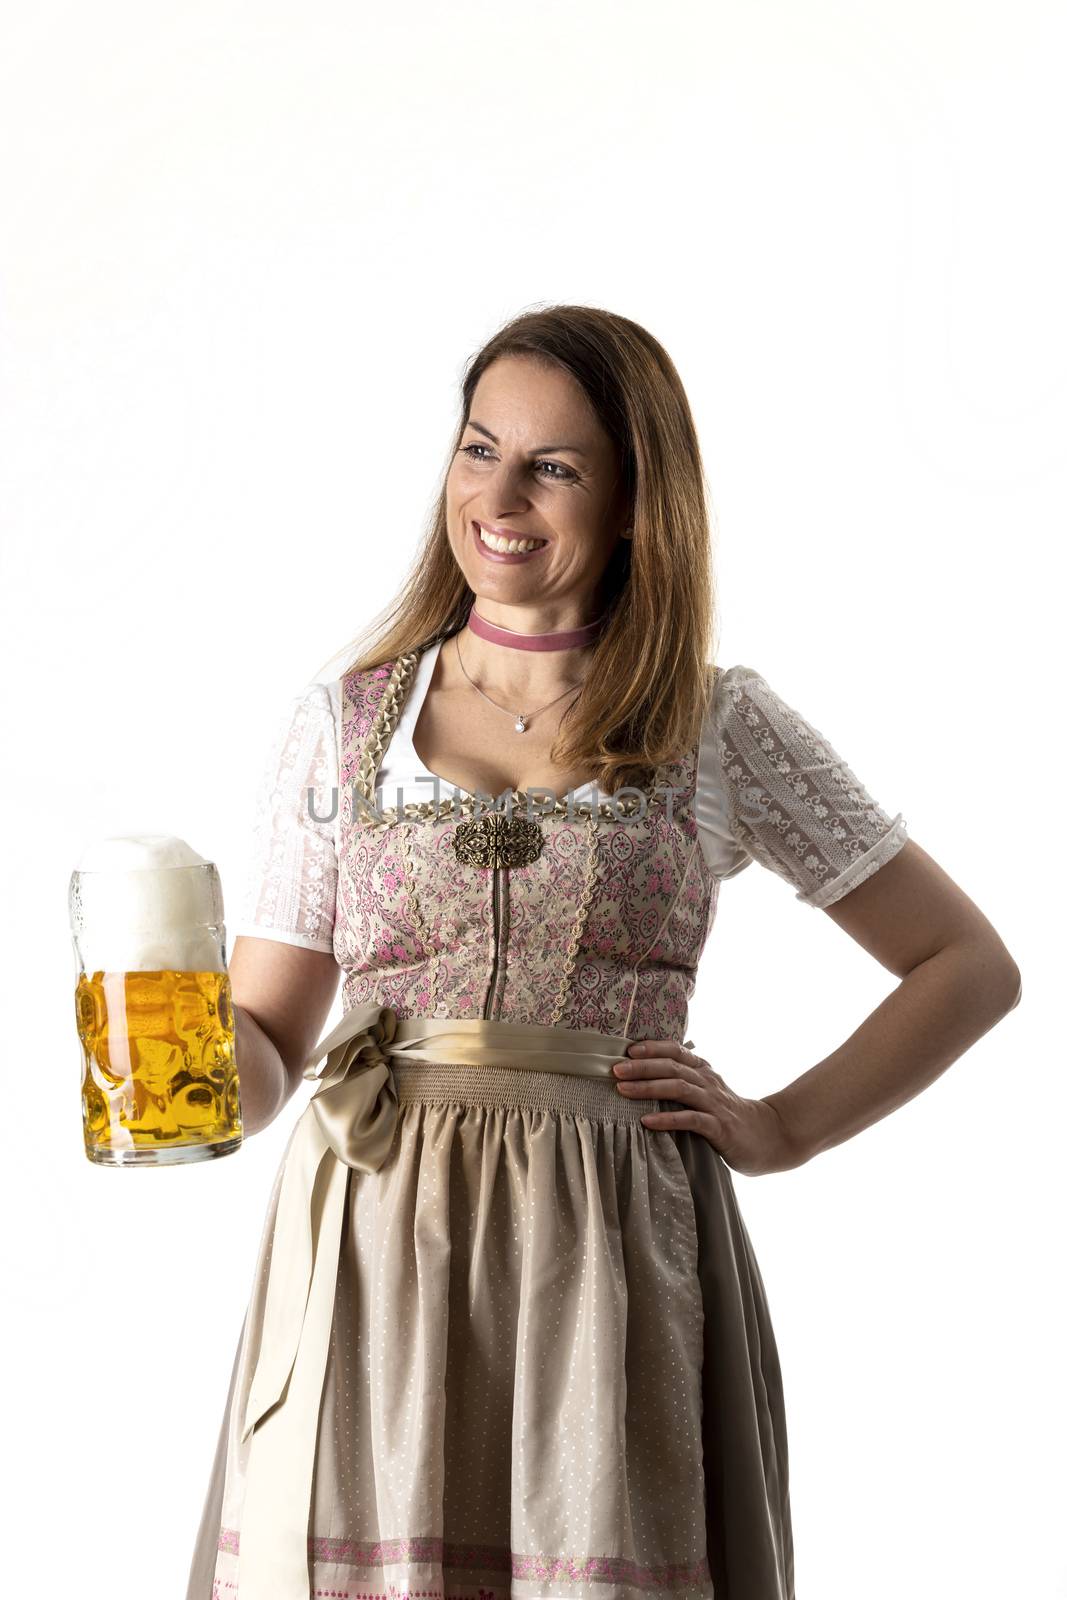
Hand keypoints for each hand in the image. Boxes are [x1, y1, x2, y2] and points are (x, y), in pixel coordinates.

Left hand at [612, 1039, 803, 1175]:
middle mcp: (708, 1082)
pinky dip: (667, 1119)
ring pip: (679, 1088)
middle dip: (641, 1066)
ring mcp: (715, 1104)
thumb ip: (684, 1081)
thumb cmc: (730, 1115)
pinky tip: (647, 1122)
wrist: (770, 1137)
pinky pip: (691, 1120)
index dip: (652, 1047)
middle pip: (672, 1067)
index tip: (626, 1050)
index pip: (676, 1051)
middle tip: (614, 1070)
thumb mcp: (708, 1092)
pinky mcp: (720, 1128)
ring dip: (649, 1087)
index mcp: (704, 1071)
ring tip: (623, 1090)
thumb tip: (643, 1075)